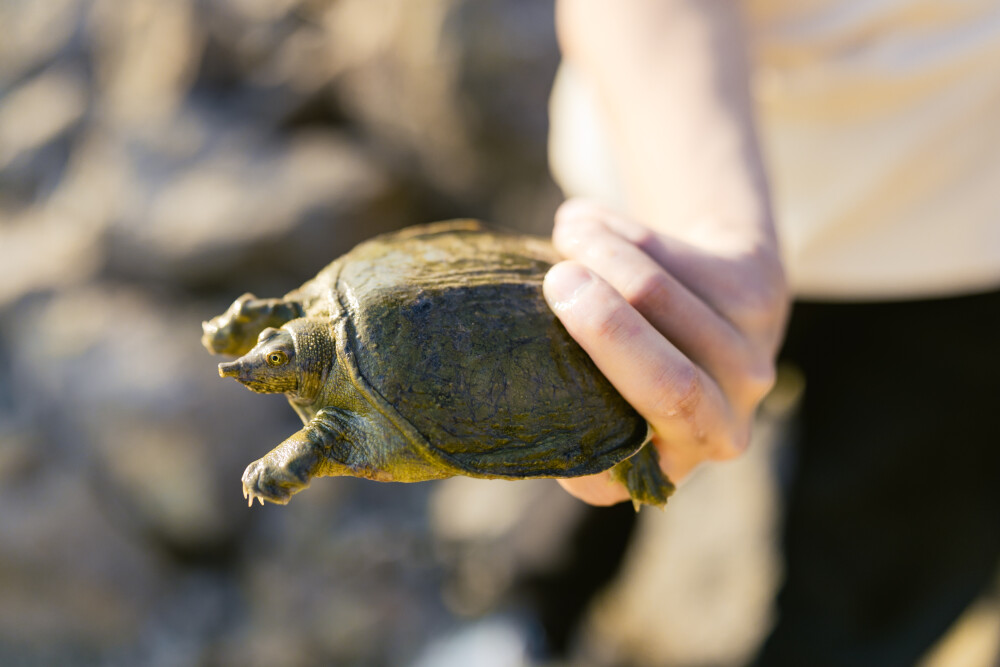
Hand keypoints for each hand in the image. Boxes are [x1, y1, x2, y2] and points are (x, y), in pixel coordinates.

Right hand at [543, 199, 788, 505]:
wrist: (708, 298)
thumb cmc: (622, 351)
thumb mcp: (584, 387)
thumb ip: (553, 384)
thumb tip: (494, 369)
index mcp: (658, 469)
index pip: (607, 474)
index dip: (562, 431)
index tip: (524, 379)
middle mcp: (715, 434)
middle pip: (669, 387)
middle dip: (607, 328)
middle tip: (557, 281)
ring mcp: (749, 369)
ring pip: (662, 300)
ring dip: (602, 253)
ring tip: (567, 234)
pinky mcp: (760, 301)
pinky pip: (677, 256)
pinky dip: (621, 230)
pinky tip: (589, 224)